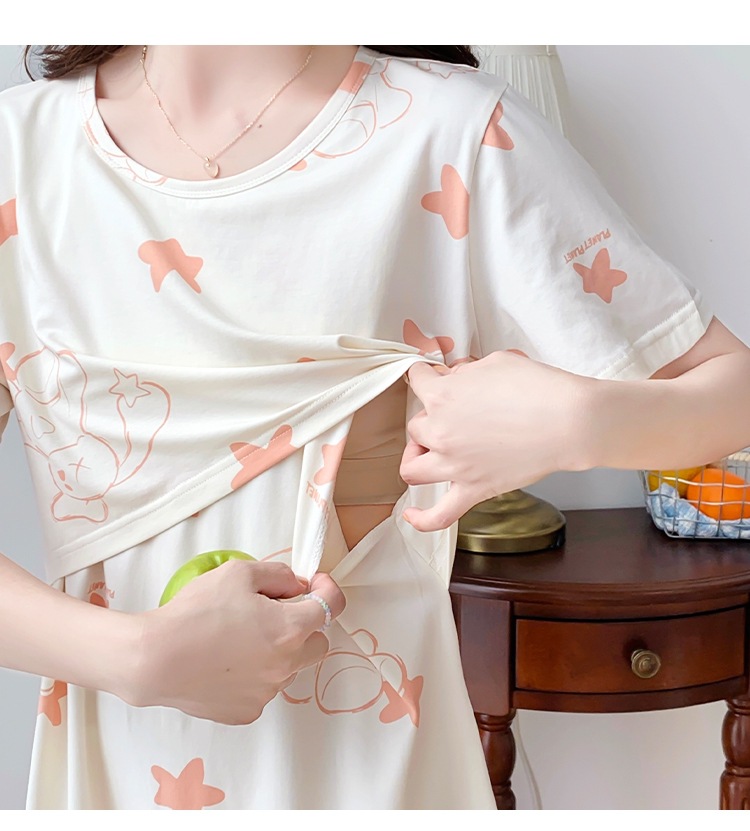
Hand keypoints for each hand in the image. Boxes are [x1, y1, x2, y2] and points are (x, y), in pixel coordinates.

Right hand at [131, 561, 344, 724]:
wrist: (155, 659)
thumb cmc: (195, 612)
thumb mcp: (238, 573)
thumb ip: (278, 575)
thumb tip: (297, 585)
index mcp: (289, 629)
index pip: (332, 606)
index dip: (327, 589)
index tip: (314, 584)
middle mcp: (286, 665)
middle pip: (318, 643)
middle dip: (305, 625)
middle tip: (275, 612)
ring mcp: (267, 692)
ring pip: (289, 667)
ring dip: (278, 651)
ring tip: (240, 638)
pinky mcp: (247, 711)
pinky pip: (263, 688)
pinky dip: (254, 674)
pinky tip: (227, 662)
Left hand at [400, 350, 590, 531]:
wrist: (569, 421)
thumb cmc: (539, 388)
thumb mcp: (495, 362)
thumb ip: (466, 371)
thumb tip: (455, 378)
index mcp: (442, 396)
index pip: (417, 380)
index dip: (426, 375)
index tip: (431, 377)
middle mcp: (440, 432)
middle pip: (416, 426)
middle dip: (430, 416)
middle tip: (452, 413)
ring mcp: (454, 465)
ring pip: (412, 468)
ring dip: (418, 457)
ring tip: (430, 451)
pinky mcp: (473, 490)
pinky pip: (438, 516)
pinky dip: (421, 519)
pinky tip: (411, 514)